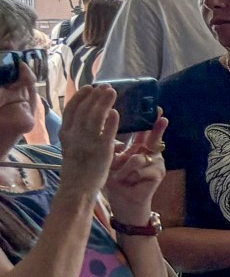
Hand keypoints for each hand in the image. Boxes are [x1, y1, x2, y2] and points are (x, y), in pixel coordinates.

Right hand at [51, 84, 120, 199]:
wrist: (77, 189)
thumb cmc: (77, 170)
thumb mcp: (70, 148)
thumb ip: (77, 134)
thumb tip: (89, 120)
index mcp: (65, 135)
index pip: (71, 110)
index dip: (80, 97)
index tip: (89, 88)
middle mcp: (74, 136)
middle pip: (84, 110)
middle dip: (95, 96)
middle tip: (106, 87)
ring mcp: (87, 143)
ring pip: (95, 117)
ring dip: (104, 102)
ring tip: (112, 92)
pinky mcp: (101, 151)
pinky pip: (106, 132)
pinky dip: (111, 121)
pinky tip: (116, 112)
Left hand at [102, 117, 167, 224]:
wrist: (125, 203)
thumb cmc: (118, 181)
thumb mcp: (113, 161)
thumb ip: (117, 149)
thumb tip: (114, 136)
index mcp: (139, 149)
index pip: (144, 132)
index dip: (150, 120)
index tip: (156, 108)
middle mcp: (151, 154)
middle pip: (154, 138)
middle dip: (157, 128)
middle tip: (162, 117)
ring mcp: (157, 164)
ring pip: (138, 157)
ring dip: (124, 168)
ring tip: (119, 177)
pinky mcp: (157, 174)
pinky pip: (140, 168)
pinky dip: (129, 175)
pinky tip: (127, 182)